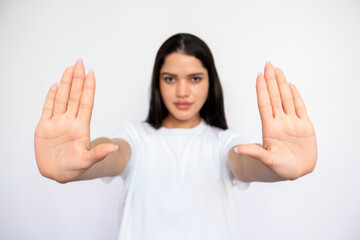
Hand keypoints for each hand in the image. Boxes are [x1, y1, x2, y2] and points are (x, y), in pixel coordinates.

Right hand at [34, 59, 116, 182]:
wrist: (58, 174)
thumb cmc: (75, 168)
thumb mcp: (87, 161)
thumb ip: (98, 154)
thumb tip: (114, 148)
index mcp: (81, 127)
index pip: (86, 103)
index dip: (88, 89)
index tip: (91, 74)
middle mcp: (70, 121)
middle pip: (74, 97)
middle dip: (77, 80)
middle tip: (79, 63)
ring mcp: (57, 123)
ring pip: (62, 99)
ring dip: (65, 84)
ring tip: (69, 69)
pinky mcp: (45, 127)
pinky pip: (48, 109)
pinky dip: (50, 97)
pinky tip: (55, 86)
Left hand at [236, 62, 316, 179]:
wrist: (296, 172)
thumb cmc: (279, 168)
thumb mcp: (267, 160)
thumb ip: (254, 152)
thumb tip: (237, 149)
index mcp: (270, 128)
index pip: (264, 105)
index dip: (262, 90)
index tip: (259, 76)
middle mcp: (280, 122)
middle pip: (275, 97)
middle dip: (271, 81)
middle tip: (268, 64)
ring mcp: (292, 123)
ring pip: (286, 99)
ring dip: (282, 85)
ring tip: (277, 70)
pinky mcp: (304, 126)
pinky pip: (300, 108)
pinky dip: (296, 96)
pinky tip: (290, 86)